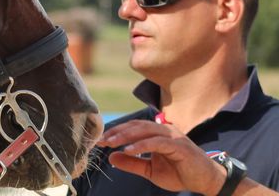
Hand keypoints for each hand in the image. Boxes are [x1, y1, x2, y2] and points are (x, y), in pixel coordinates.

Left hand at [98, 119, 225, 195]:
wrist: (206, 181)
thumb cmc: (180, 173)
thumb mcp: (150, 170)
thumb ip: (132, 163)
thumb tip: (111, 157)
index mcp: (157, 133)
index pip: (133, 127)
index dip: (116, 132)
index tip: (100, 139)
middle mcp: (164, 130)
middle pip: (136, 126)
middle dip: (117, 132)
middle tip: (101, 140)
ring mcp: (172, 136)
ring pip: (145, 131)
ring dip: (126, 136)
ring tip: (111, 143)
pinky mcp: (179, 145)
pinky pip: (157, 142)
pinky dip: (142, 145)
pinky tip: (129, 150)